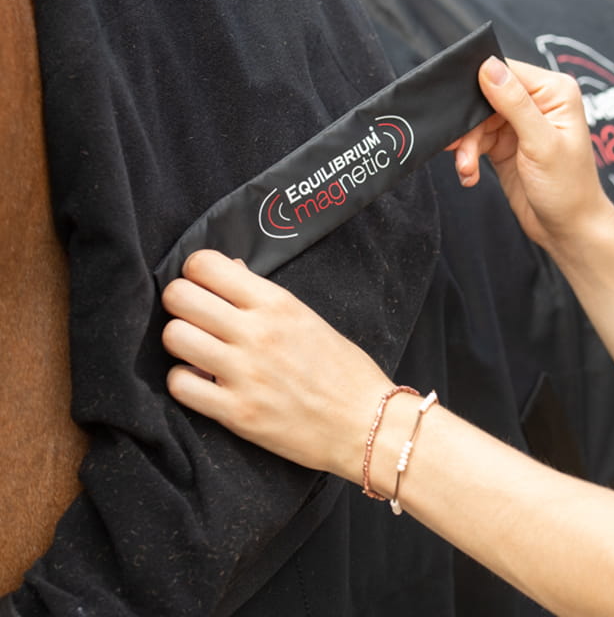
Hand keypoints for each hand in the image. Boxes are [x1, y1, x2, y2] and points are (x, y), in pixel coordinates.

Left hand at [161, 250, 392, 480]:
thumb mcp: (306, 317)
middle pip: (179, 296)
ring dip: (180, 342)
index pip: (205, 264)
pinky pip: (180, 385)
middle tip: (193, 316)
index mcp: (276, 303)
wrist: (366, 423)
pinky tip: (202, 381)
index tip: (202, 284)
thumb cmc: (343, 369)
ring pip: (173, 337)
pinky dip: (184, 381)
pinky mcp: (236, 412)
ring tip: (197, 350)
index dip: (194, 272)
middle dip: (179, 303)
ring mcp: (244, 372)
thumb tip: (227, 269)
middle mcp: (256, 332)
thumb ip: (262, 295)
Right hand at [450, 56, 613, 249]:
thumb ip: (514, 103)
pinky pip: (475, 141)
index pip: (507, 71)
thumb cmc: (568, 188)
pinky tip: (470, 175)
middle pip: (485, 97)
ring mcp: (519, 125)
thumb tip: (488, 66)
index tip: (460, 107)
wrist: (567, 229)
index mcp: (554, 92)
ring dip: (466, 147)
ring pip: (476, 122)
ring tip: (466, 169)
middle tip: (458, 147)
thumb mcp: (540, 143)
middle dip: (468, 125)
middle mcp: (537, 103)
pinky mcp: (504, 145)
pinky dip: (468, 158)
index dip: (479, 85)